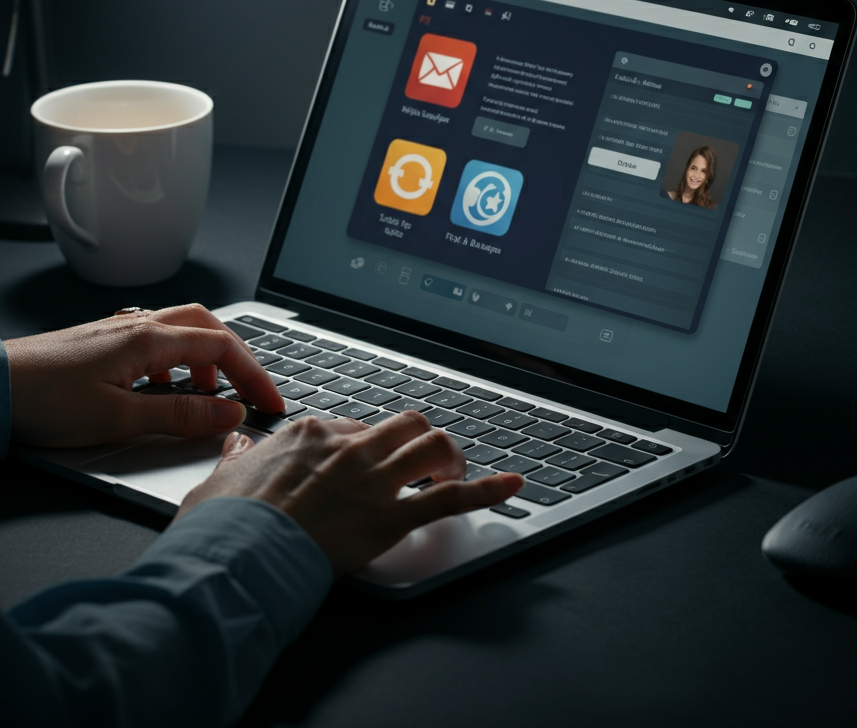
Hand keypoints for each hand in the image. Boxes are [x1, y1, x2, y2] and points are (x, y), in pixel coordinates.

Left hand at [5, 304, 282, 447]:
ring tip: (211, 392)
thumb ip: (180, 415)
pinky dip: (176, 360)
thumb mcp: (119, 418)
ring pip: (182, 330)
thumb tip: (229, 414)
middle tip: (252, 389)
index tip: (270, 402)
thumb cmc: (42, 400)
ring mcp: (118, 331)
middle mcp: (138, 326)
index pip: (222, 348)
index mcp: (149, 339)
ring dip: (207, 357)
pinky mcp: (101, 342)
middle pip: (208, 326)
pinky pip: (156, 340)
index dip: (253, 376)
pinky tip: (164, 387)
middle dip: (238, 357)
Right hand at [177, 411, 523, 574]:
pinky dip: (487, 491)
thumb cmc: (225, 523)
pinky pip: (450, 498)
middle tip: (419, 460)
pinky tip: (512, 486)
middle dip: (418, 439)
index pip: (355, 423)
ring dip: (450, 457)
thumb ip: (236, 456)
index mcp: (311, 433)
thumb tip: (239, 445)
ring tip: (454, 471)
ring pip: (432, 445)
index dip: (366, 442)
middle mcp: (349, 448)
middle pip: (404, 423)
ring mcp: (373, 480)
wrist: (235, 558)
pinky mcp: (390, 518)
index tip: (365, 460)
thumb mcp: (219, 478)